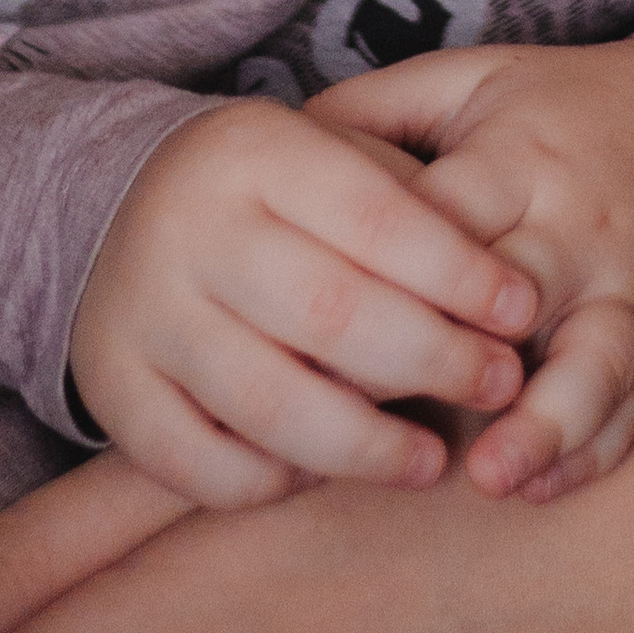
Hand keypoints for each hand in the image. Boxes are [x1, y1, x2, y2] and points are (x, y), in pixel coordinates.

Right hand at [65, 97, 540, 505]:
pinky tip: (325, 473)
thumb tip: (508, 301)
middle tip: (499, 385)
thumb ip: (416, 210)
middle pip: (330, 313)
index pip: (376, 218)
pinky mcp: (111, 388)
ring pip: (268, 402)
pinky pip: (198, 464)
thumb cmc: (277, 190)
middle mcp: (193, 226)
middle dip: (432, 360)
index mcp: (259, 151)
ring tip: (431, 461)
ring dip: (366, 446)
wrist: (120, 200)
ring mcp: (142, 310)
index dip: (459, 273)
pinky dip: (272, 481)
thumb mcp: (338, 157)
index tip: (522, 311)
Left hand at [315, 29, 633, 501]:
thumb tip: (269, 147)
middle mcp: (575, 228)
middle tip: (372, 418)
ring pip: (594, 362)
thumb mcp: (473, 78)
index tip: (301, 331)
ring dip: (544, 423)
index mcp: (517, 161)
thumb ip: (375, 109)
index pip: (438, 224)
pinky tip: (536, 489)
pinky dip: (591, 452)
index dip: (374, 276)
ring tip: (489, 475)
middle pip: (511, 295)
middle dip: (451, 358)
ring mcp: (624, 291)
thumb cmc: (564, 110)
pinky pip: (633, 405)